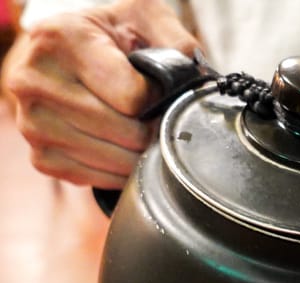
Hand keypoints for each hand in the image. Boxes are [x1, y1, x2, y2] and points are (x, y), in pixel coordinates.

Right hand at [4, 0, 198, 188]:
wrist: (65, 54)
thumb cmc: (107, 36)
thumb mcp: (142, 17)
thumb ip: (176, 41)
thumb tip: (197, 78)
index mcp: (61, 39)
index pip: (133, 96)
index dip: (158, 101)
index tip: (158, 94)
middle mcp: (35, 80)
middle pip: (126, 132)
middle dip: (152, 130)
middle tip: (155, 118)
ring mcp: (32, 122)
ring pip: (113, 160)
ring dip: (138, 153)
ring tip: (138, 130)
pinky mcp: (41, 156)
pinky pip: (96, 178)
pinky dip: (118, 171)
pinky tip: (119, 148)